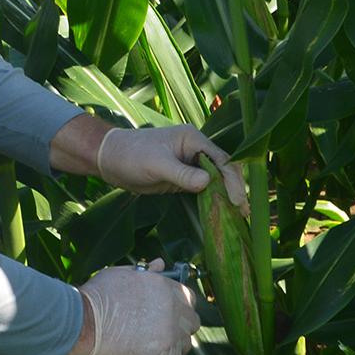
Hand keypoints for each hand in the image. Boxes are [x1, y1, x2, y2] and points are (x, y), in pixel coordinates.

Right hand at [67, 259, 201, 354]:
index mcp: (163, 286)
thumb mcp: (120, 274)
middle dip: (182, 328)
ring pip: (187, 344)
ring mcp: (169, 332)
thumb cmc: (97, 296)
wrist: (83, 321)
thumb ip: (145, 271)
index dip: (181, 307)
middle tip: (167, 333)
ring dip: (178, 348)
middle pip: (191, 321)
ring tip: (166, 352)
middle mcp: (172, 307)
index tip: (174, 314)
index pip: (187, 297)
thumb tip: (159, 264)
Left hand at [97, 126, 245, 208]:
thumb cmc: (131, 155)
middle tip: (243, 212)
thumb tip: (208, 184)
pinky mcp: (183, 178)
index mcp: (192, 138)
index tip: (237, 200)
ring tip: (238, 216)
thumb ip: (182, 174)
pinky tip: (220, 212)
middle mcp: (195, 149)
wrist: (110, 159)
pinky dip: (213, 199)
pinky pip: (203, 188)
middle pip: (223, 170)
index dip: (231, 180)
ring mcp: (190, 164)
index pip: (220, 160)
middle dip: (234, 189)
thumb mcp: (157, 164)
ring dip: (226, 196)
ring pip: (215, 180)